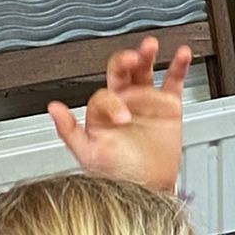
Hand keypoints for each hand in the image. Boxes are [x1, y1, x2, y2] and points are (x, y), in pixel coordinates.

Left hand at [48, 38, 190, 195]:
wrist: (148, 189)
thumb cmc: (117, 174)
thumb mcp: (88, 155)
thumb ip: (68, 131)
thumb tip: (53, 108)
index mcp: (101, 111)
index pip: (105, 94)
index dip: (114, 103)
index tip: (124, 118)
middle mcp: (123, 101)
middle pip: (121, 71)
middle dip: (124, 60)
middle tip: (132, 57)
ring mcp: (146, 101)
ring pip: (145, 70)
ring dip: (146, 55)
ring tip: (150, 45)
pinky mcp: (168, 106)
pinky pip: (173, 80)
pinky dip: (179, 65)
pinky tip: (182, 54)